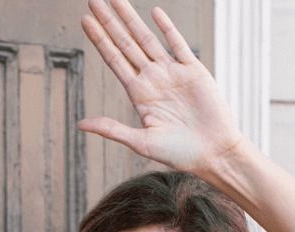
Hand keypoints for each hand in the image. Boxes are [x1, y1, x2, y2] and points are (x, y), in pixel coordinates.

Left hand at [79, 0, 243, 175]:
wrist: (213, 154)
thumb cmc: (179, 154)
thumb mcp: (141, 142)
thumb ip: (112, 129)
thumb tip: (80, 124)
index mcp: (139, 94)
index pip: (114, 59)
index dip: (99, 40)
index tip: (85, 20)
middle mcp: (153, 79)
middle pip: (126, 43)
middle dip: (110, 21)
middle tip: (93, 0)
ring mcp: (173, 72)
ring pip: (147, 38)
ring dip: (131, 18)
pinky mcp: (194, 71)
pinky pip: (178, 45)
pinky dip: (167, 28)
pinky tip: (154, 13)